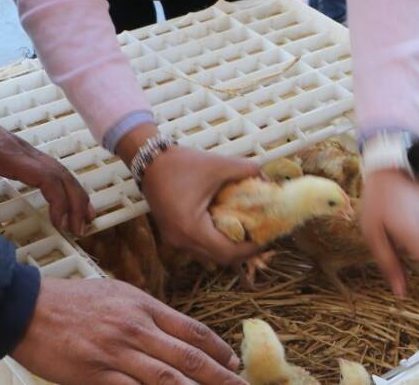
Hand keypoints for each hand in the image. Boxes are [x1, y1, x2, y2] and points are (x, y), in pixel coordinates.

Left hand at [0, 107, 92, 233]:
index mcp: (10, 157)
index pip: (47, 178)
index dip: (59, 201)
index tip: (60, 224)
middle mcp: (25, 153)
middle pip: (62, 175)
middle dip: (76, 202)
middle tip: (79, 229)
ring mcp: (26, 151)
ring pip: (61, 171)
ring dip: (75, 193)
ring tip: (84, 218)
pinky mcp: (22, 153)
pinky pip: (52, 169)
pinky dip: (65, 185)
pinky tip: (68, 198)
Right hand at [11, 277, 246, 383]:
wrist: (27, 309)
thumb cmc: (72, 301)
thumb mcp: (118, 294)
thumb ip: (147, 313)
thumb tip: (176, 332)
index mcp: (144, 306)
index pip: (192, 331)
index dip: (217, 350)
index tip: (233, 364)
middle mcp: (136, 329)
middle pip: (187, 359)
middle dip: (219, 377)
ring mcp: (117, 354)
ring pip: (166, 380)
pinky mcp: (95, 376)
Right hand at [120, 127, 264, 267]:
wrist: (149, 160)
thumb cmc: (182, 164)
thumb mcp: (218, 165)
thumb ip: (247, 171)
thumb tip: (269, 180)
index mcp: (191, 228)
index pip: (227, 253)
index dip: (250, 248)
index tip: (267, 236)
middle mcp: (181, 241)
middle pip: (220, 257)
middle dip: (243, 248)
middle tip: (261, 233)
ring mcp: (175, 240)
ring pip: (209, 253)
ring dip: (229, 244)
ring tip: (248, 228)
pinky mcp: (173, 234)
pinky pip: (200, 244)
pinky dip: (216, 238)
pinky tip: (228, 223)